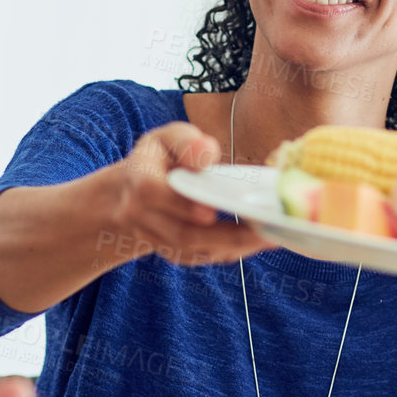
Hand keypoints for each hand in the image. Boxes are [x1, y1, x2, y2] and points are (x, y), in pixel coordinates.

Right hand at [102, 123, 273, 266]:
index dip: (182, 205)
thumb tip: (207, 151)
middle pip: (181, 233)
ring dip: (232, 247)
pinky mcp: (168, 252)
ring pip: (192, 250)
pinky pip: (198, 257)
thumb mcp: (165, 139)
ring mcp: (153, 238)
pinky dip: (227, 252)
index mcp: (138, 181)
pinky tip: (255, 242)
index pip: (154, 194)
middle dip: (225, 235)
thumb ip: (185, 141)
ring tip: (269, 236)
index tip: (211, 212)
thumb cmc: (157, 159)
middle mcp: (139, 215)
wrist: (127, 195)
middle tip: (264, 230)